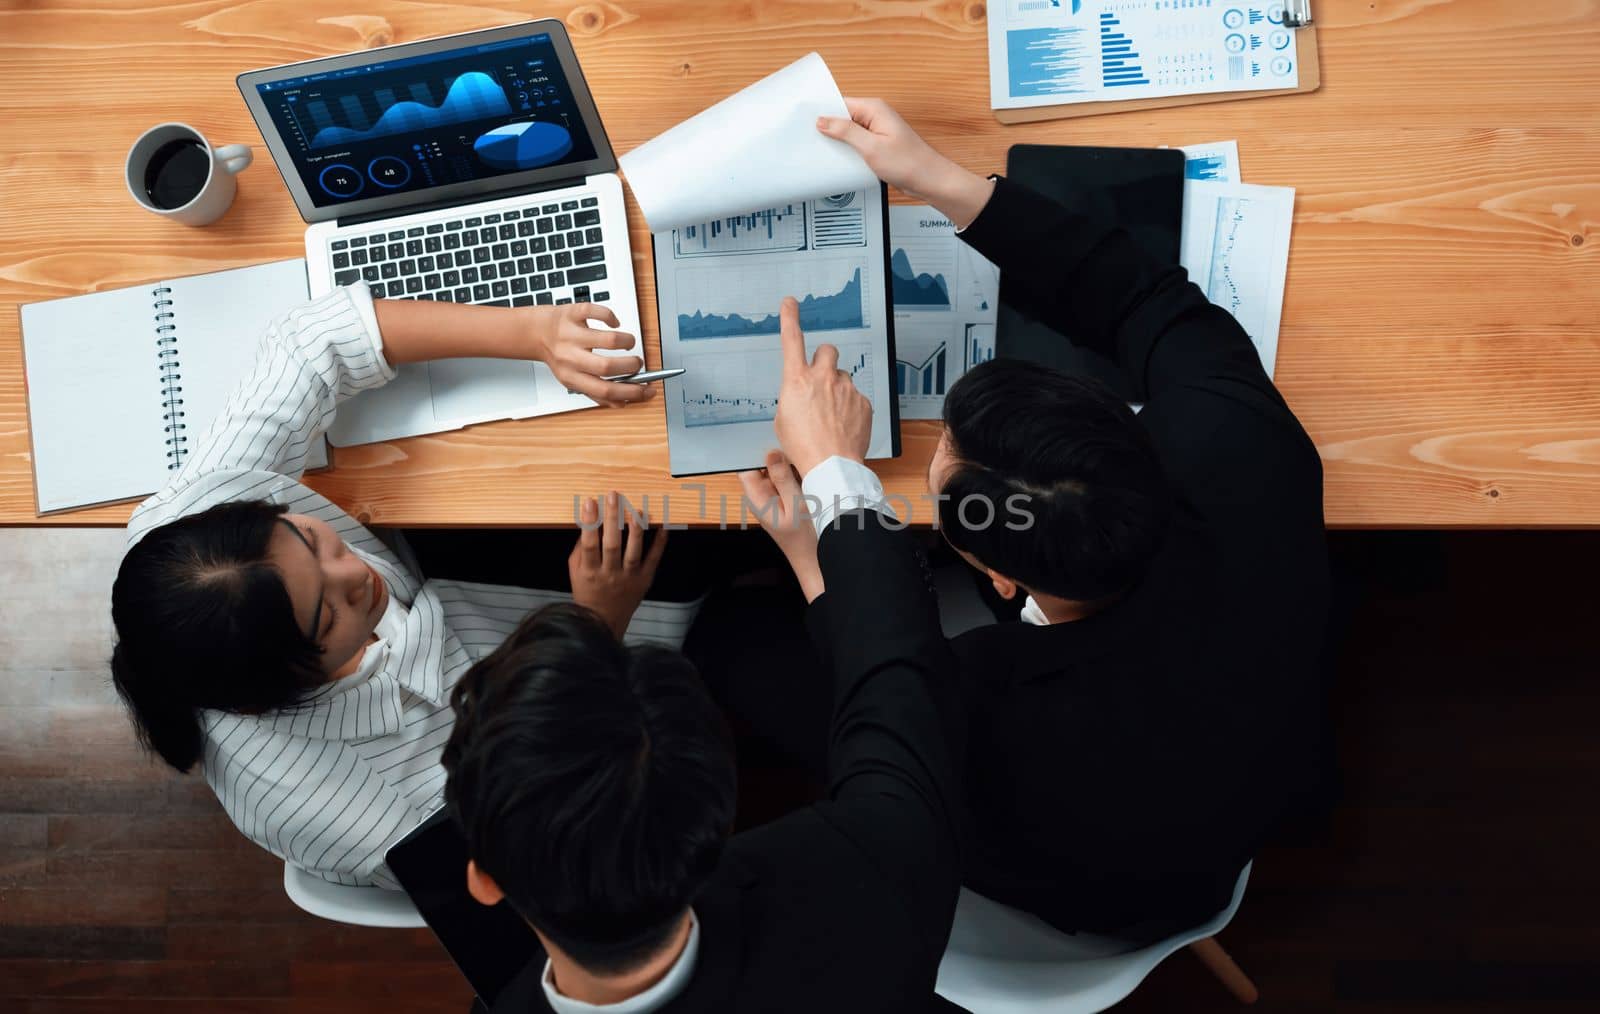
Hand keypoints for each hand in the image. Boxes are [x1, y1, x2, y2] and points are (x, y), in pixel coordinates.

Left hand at [526, 303, 651, 405]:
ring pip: (608, 339)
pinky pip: (598, 312)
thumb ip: (595, 391)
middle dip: (631, 366)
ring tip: (629, 343)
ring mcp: (571, 334)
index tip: (647, 389)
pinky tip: (614, 323)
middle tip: (637, 363)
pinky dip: (611, 317)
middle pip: (607, 366)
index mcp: (571, 377)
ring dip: (627, 341)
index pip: (605, 390)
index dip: (631, 392)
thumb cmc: (558, 355)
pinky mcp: (573, 313)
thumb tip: (622, 402)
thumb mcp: (572, 378)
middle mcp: (570, 357)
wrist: (535, 332)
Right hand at [569, 492, 668, 637]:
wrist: (603, 623)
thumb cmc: (587, 592)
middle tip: (614, 496)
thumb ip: (580, 549)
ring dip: (636, 530)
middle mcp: (609, 575)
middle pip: (611, 545)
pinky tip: (663, 528)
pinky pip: (653, 561)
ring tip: (637, 510)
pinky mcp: (644, 581)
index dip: (590, 522)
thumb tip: (587, 523)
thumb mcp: (575, 572)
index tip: (590, 502)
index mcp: (589, 572)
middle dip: (613, 519)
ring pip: (633, 553)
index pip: (589, 544)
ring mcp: (628, 578)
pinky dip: (659, 545)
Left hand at [739, 451, 823, 602]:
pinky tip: (805, 463)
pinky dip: (794, 471)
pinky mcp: (787, 499)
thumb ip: (782, 478)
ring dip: (785, 461)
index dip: (753, 449)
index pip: (746, 466)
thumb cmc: (806, 538)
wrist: (817, 561)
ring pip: (776, 471)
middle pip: (761, 466)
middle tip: (786, 437)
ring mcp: (775, 497)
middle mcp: (762, 496)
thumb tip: (771, 452)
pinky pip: (787, 479)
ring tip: (797, 445)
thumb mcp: (796, 505)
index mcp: (756, 498)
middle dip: (772, 452)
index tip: (764, 434)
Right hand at [772, 297, 871, 476]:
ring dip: (837, 388)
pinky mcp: (862, 401)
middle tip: (820, 379)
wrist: (832, 465)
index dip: (790, 318)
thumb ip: (793, 397)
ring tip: (831, 415)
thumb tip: (803, 394)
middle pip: (827, 350)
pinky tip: (843, 425)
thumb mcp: (783, 419)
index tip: (790, 303)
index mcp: (796, 380)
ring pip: (842, 377)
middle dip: (824, 360)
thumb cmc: (802, 447)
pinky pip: (855, 397)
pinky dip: (849, 407)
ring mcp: (845, 388)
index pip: (792, 340)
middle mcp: (822, 378)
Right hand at [815, 97, 994, 228]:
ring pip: (848, 132)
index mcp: (874, 109)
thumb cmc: (909, 163)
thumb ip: (845, 132)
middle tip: (811, 139)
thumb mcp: (871, 147)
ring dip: (838, 142)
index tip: (807, 121)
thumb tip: (824, 120)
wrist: (929, 180)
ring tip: (823, 151)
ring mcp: (877, 131)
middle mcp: (876, 116)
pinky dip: (847, 151)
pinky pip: (856, 144)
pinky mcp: (878, 145)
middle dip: (828, 128)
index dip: (823, 112)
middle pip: (842, 117)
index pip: (840, 103)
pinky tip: (840, 160)